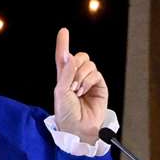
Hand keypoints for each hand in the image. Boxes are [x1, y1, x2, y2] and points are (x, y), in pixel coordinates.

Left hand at [53, 27, 108, 144]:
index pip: (64, 57)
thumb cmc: (66, 113)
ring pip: (88, 64)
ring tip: (77, 91)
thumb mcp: (60, 91)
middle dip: (75, 65)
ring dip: (81, 76)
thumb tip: (71, 55)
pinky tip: (83, 91)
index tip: (64, 31)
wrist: (78, 127)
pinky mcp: (100, 86)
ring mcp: (89, 81)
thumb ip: (66, 72)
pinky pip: (96, 73)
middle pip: (80, 57)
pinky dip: (88, 80)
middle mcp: (76, 77)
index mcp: (64, 77)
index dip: (63, 44)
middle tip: (71, 82)